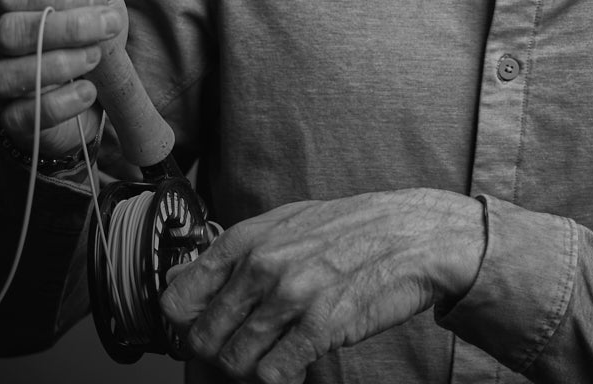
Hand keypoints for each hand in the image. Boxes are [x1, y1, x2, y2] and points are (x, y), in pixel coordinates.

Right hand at [0, 0, 126, 158]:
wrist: (89, 92)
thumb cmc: (87, 36)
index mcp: (12, 5)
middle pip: (9, 31)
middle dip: (66, 27)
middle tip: (108, 26)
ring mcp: (1, 80)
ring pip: (8, 74)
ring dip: (61, 63)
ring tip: (96, 57)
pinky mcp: (12, 118)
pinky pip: (23, 114)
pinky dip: (61, 103)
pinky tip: (88, 91)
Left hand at [161, 189, 485, 382]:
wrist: (414, 235)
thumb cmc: (352, 228)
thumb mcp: (289, 223)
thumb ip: (236, 253)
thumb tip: (179, 280)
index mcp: (249, 237)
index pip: (178, 299)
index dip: (187, 323)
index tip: (207, 327)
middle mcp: (263, 264)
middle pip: (204, 339)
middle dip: (221, 353)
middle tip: (248, 347)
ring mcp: (291, 296)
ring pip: (235, 362)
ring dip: (252, 367)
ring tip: (276, 352)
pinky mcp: (319, 327)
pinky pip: (272, 375)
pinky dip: (281, 376)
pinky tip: (299, 359)